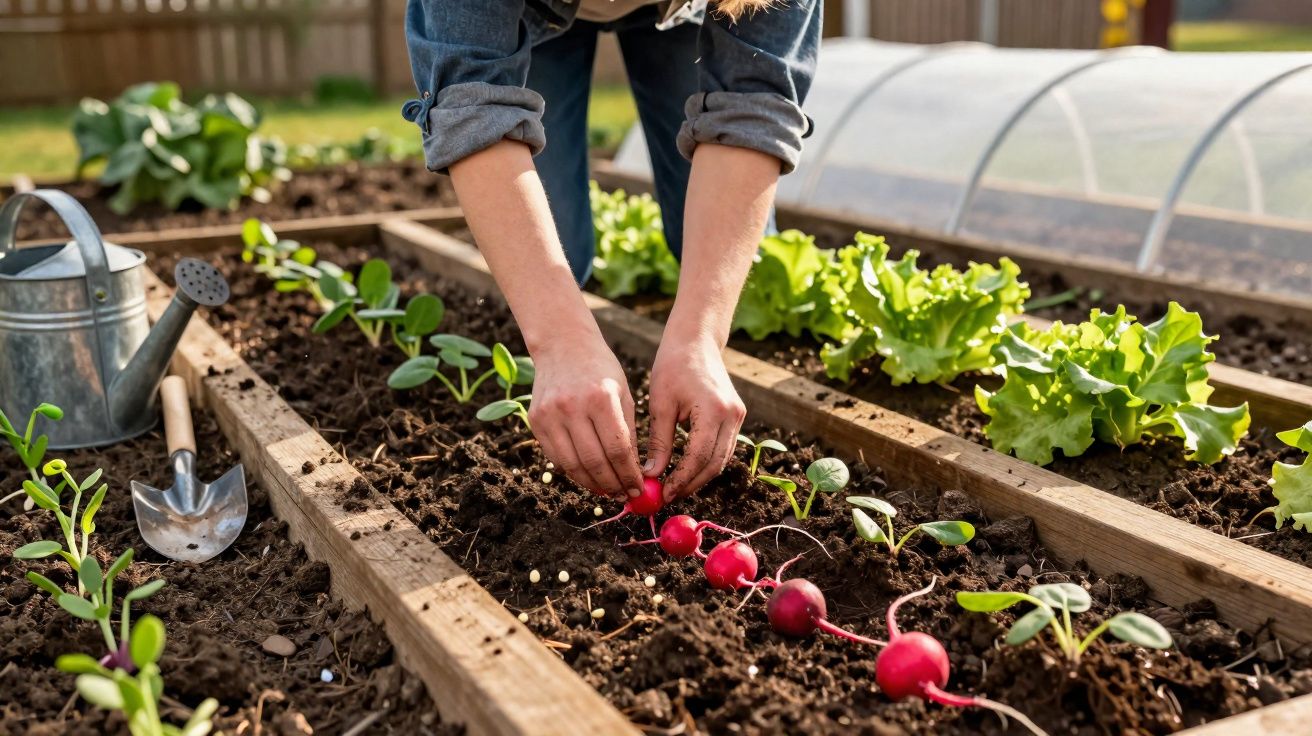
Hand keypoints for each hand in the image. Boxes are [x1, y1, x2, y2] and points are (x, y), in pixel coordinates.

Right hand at [527, 329, 643, 499]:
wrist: (563, 344)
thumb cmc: (600, 369)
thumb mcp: (623, 394)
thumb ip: (629, 433)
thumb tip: (635, 473)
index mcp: (600, 398)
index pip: (617, 449)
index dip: (629, 475)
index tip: (638, 489)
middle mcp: (572, 407)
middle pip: (594, 461)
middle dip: (612, 484)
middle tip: (624, 495)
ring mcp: (550, 414)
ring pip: (572, 465)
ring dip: (592, 484)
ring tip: (608, 490)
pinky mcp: (535, 420)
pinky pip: (555, 457)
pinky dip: (573, 471)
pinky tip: (588, 476)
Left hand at [645, 335, 746, 500]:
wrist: (696, 341)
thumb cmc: (673, 366)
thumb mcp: (660, 404)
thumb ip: (659, 442)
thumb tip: (651, 475)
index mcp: (713, 409)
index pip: (699, 456)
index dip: (682, 479)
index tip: (663, 494)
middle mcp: (732, 414)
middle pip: (715, 463)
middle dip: (692, 483)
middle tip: (668, 496)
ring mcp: (738, 415)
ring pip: (722, 459)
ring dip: (700, 476)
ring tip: (674, 486)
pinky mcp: (737, 415)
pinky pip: (723, 447)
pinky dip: (706, 462)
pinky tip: (686, 469)